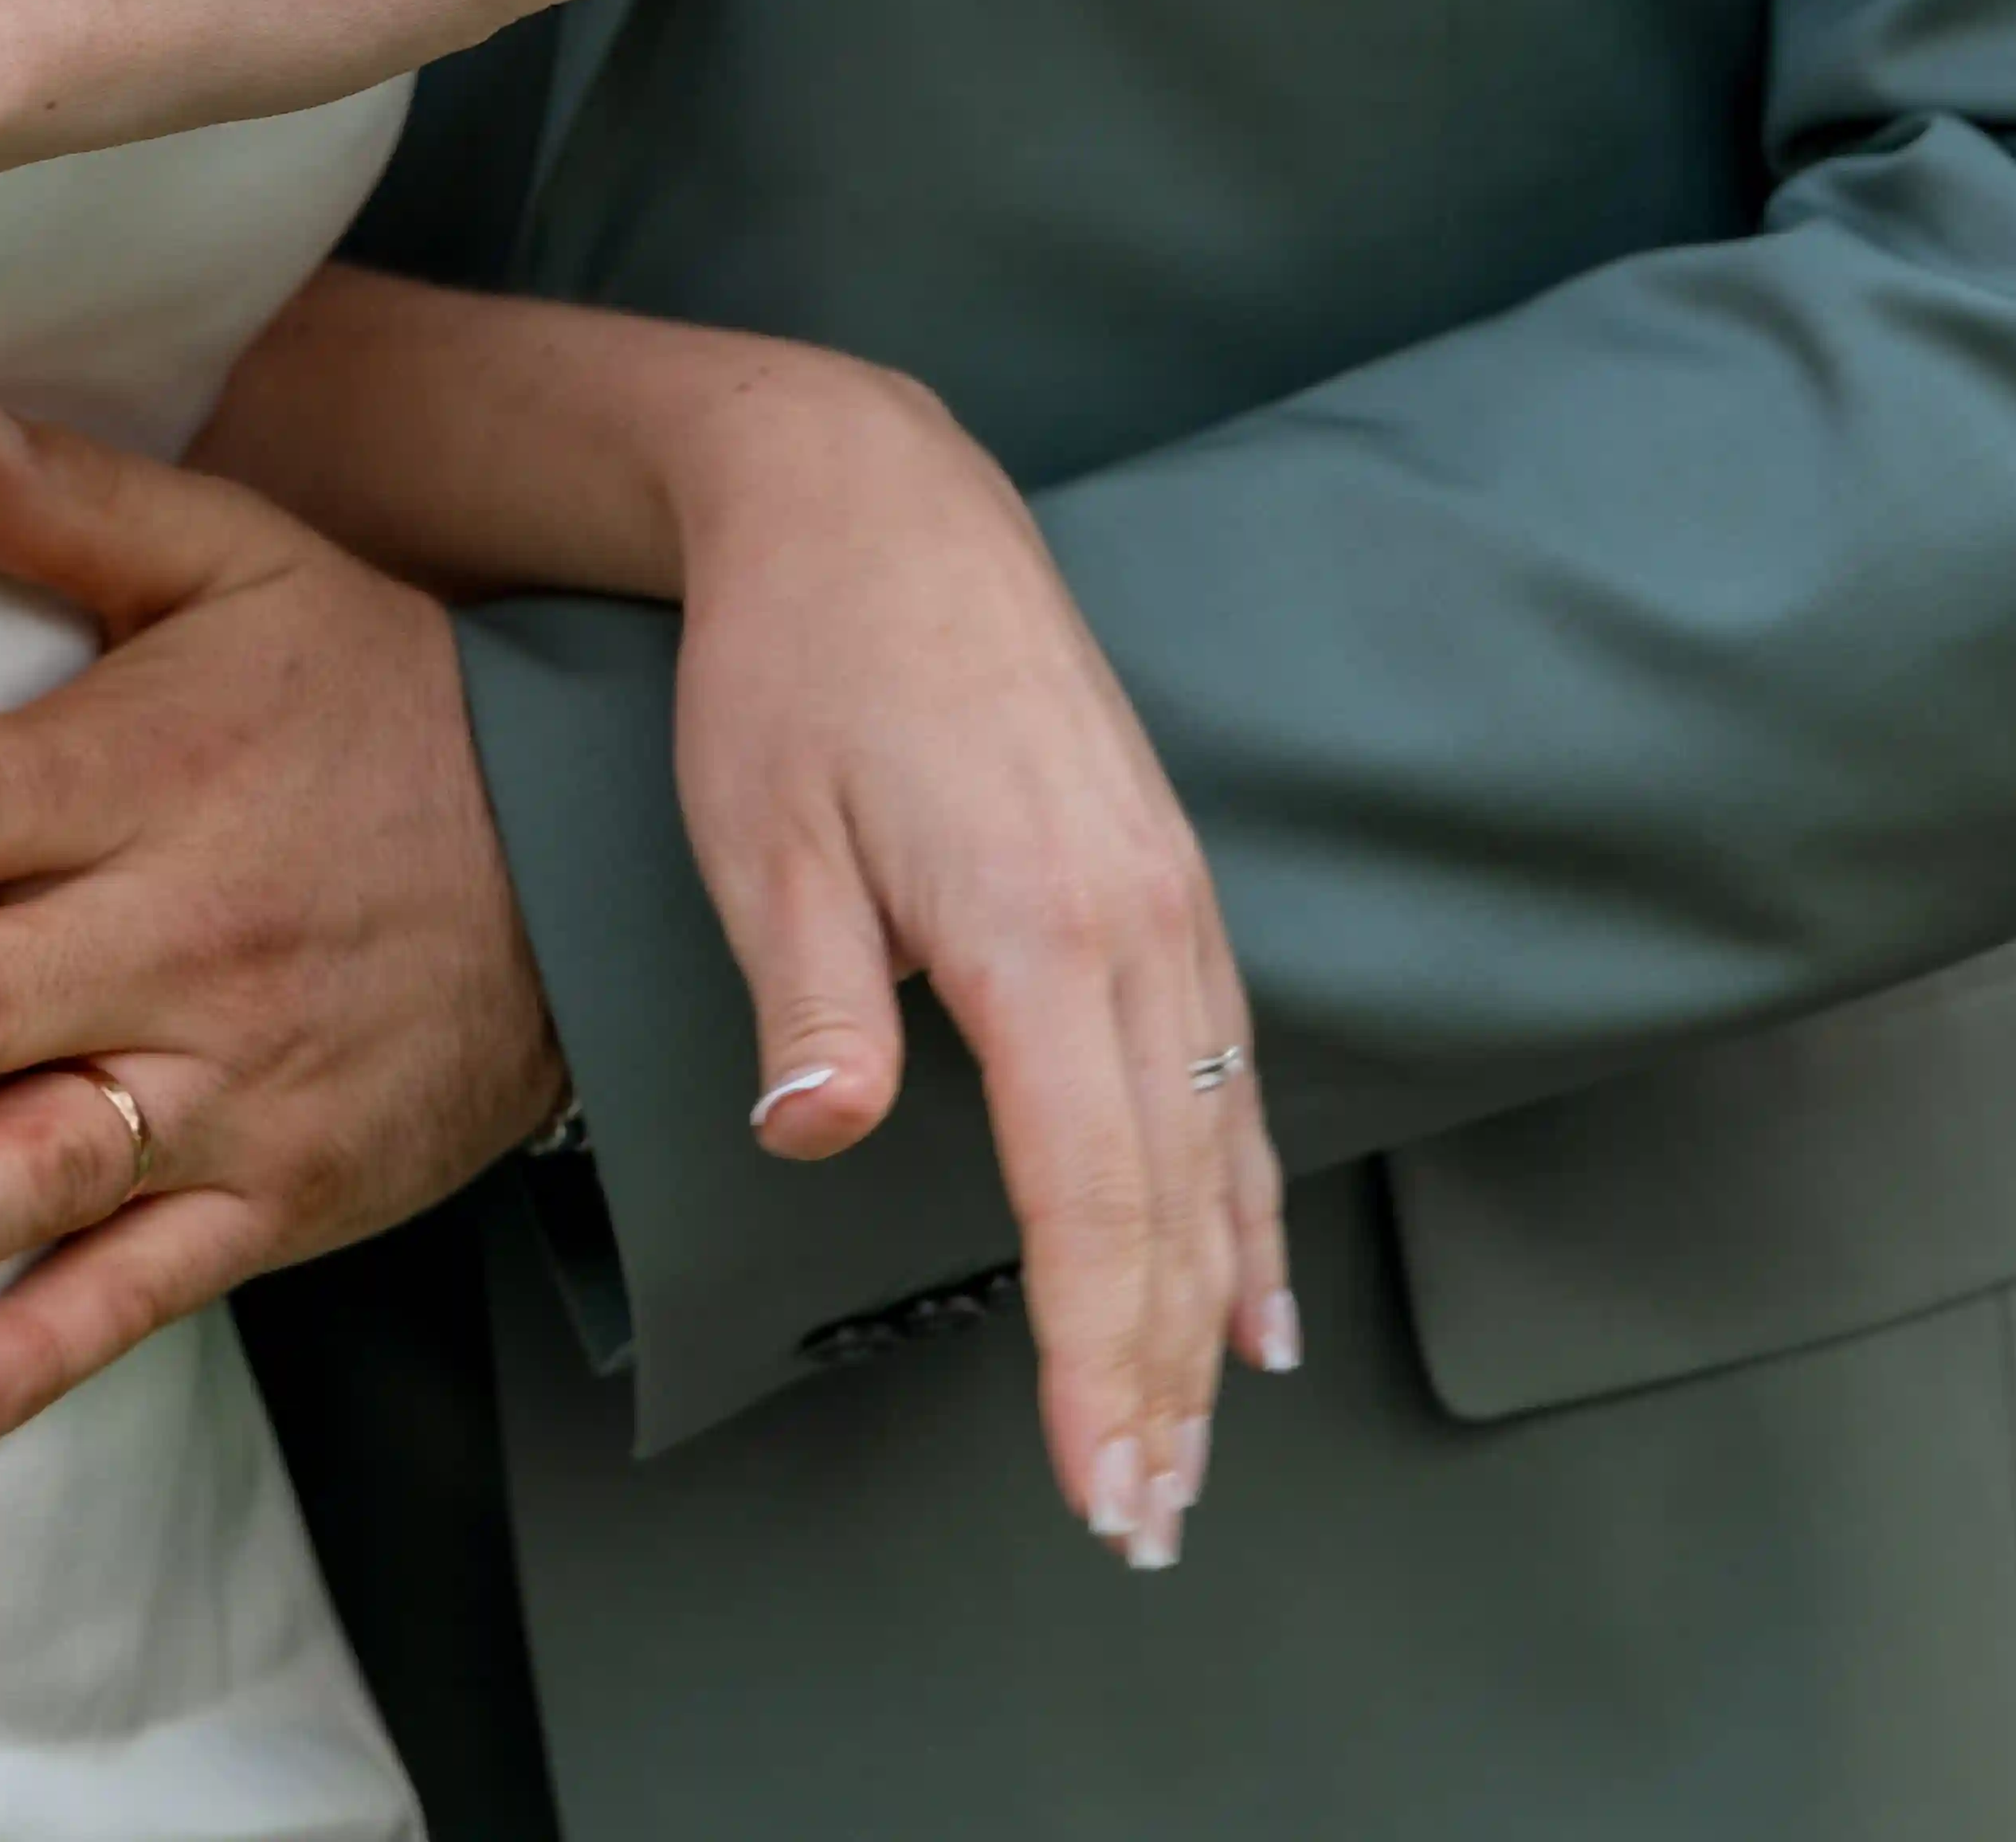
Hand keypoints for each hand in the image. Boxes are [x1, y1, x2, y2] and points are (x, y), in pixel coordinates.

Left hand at [0, 378, 555, 1453]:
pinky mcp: (285, 1191)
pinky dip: (43, 1350)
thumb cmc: (375, 693)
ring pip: (49, 1164)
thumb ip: (71, 503)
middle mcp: (180, 932)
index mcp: (149, 770)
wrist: (591, 855)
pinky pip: (152, 1284)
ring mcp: (235, 1077)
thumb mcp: (242, 562)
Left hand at [661, 342, 1291, 1564]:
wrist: (870, 493)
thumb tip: (815, 1137)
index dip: (1096, 1358)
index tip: (1099, 1488)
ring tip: (1195, 1445)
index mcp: (1038, 929)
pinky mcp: (1164, 872)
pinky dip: (1245, 1193)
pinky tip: (1253, 1284)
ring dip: (1211, 1308)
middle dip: (1161, 1377)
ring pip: (1218, 1146)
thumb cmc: (792, 663)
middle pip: (1172, 1201)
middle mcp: (1135, 923)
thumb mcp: (763, 827)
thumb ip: (812, 997)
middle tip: (1144, 1521)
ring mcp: (1167, 896)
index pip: (1091, 1200)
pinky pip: (1231, 1069)